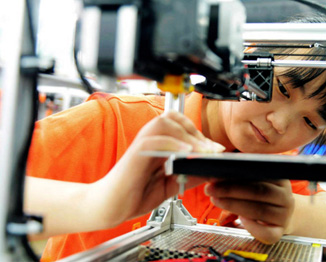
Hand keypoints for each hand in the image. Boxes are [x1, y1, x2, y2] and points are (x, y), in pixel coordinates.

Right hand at [90, 111, 223, 227]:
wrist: (110, 208)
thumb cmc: (134, 195)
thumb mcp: (170, 185)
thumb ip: (188, 175)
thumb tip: (210, 171)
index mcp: (158, 144)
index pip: (180, 125)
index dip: (199, 134)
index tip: (215, 149)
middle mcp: (149, 140)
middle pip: (172, 117)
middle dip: (195, 131)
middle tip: (211, 149)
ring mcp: (142, 145)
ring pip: (164, 123)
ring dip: (187, 134)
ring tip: (202, 150)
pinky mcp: (135, 154)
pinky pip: (155, 140)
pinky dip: (173, 143)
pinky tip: (186, 152)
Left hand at [204, 179, 294, 243]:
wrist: (280, 216)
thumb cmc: (261, 195)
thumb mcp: (255, 181)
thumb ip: (240, 174)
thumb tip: (216, 168)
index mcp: (280, 178)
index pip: (259, 173)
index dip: (236, 173)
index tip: (216, 174)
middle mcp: (286, 196)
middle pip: (259, 191)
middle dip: (231, 189)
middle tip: (210, 188)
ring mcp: (284, 216)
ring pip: (260, 211)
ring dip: (234, 205)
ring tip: (216, 200)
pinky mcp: (279, 232)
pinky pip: (266, 232)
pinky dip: (251, 227)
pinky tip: (239, 220)